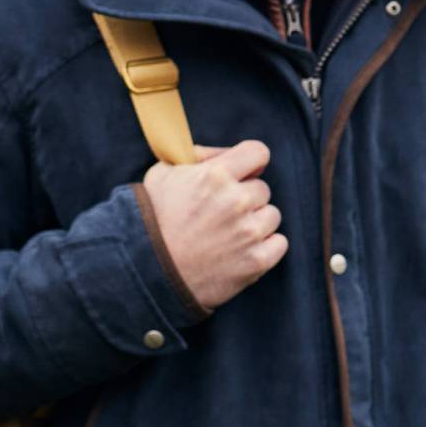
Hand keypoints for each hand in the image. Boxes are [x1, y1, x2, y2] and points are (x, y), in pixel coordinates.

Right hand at [139, 140, 285, 314]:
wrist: (146, 273)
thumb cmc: (151, 222)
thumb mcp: (162, 176)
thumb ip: (195, 157)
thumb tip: (223, 153)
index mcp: (215, 175)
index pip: (258, 153)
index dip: (251, 163)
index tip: (244, 174)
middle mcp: (235, 201)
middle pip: (262, 189)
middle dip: (245, 199)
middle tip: (220, 215)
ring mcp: (248, 232)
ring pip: (271, 216)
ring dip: (254, 223)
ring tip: (226, 236)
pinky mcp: (256, 261)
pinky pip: (279, 243)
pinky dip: (264, 248)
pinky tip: (240, 252)